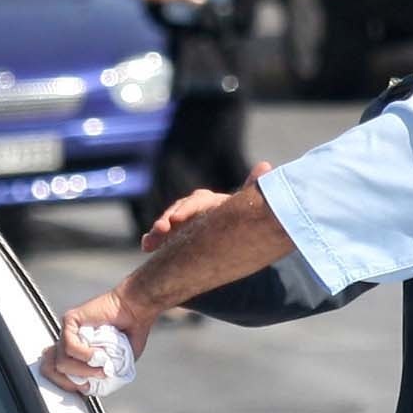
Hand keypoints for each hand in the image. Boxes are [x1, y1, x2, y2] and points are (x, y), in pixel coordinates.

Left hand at [45, 286, 156, 395]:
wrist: (136, 311)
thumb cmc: (129, 336)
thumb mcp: (115, 365)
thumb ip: (98, 377)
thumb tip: (85, 389)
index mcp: (74, 354)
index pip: (54, 374)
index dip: (68, 385)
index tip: (87, 387)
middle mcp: (67, 343)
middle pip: (51, 370)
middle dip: (71, 382)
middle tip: (92, 380)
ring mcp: (67, 332)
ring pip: (61, 362)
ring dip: (83, 370)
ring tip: (102, 366)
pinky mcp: (70, 321)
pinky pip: (70, 346)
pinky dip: (85, 355)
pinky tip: (99, 355)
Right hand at [140, 160, 274, 250]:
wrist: (240, 245)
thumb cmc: (244, 223)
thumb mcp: (247, 208)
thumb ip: (251, 190)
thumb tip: (265, 166)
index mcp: (211, 202)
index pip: (196, 201)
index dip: (186, 209)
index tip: (177, 220)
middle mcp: (195, 210)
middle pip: (177, 211)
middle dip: (166, 220)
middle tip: (160, 230)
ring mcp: (184, 225)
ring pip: (168, 224)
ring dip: (157, 231)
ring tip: (149, 244)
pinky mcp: (177, 238)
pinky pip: (164, 238)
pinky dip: (154, 240)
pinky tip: (147, 246)